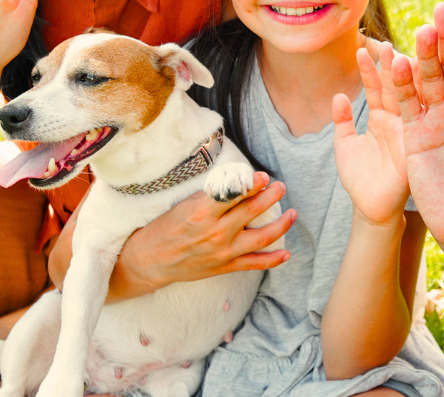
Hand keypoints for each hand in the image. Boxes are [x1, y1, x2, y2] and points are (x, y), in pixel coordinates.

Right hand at [114, 172, 294, 295]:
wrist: (152, 260)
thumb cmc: (166, 227)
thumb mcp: (186, 204)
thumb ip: (212, 196)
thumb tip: (237, 183)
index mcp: (203, 212)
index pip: (235, 193)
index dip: (253, 183)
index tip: (264, 176)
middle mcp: (216, 232)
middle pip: (253, 211)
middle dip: (271, 196)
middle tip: (280, 187)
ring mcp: (223, 251)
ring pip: (261, 237)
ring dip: (281, 224)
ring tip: (292, 214)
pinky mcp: (225, 266)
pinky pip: (255, 263)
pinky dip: (273, 259)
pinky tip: (286, 252)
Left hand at [333, 43, 410, 226]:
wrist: (373, 209)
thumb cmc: (359, 179)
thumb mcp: (345, 146)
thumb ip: (341, 122)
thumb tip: (338, 96)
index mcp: (382, 118)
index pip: (377, 87)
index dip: (369, 69)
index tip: (362, 48)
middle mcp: (399, 120)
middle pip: (396, 86)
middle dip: (392, 64)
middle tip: (387, 42)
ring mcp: (410, 131)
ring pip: (410, 98)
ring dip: (406, 78)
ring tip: (399, 54)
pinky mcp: (417, 144)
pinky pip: (418, 120)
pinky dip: (416, 102)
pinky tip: (414, 85)